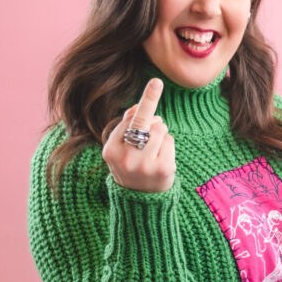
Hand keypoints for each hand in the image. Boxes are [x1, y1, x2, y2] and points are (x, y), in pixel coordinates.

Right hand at [101, 78, 176, 192]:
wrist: (140, 200)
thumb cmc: (130, 165)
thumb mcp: (119, 148)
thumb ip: (126, 125)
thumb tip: (140, 107)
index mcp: (110, 151)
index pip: (130, 119)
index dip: (147, 100)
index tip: (157, 81)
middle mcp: (125, 158)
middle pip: (149, 122)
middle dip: (153, 117)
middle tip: (154, 109)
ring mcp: (144, 166)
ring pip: (161, 130)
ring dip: (161, 134)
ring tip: (154, 150)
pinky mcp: (163, 170)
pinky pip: (170, 142)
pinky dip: (168, 146)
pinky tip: (161, 160)